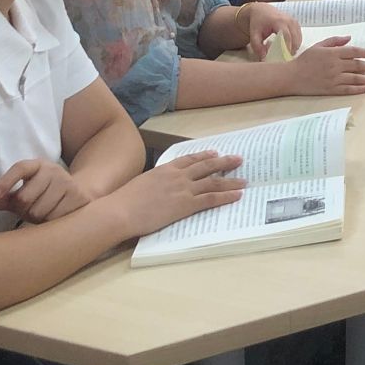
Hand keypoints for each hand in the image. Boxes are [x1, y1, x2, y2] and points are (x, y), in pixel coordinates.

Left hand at [0, 158, 90, 224]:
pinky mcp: (78, 198)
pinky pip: (54, 219)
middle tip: (30, 210)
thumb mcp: (23, 194)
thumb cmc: (43, 197)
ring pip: (39, 211)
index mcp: (38, 166)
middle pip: (24, 198)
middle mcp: (54, 171)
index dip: (4, 183)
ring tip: (45, 214)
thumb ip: (5, 198)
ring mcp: (68, 183)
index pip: (20, 168)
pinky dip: (51, 223)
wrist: (78, 195)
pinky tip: (55, 219)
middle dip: (23, 210)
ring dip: (37, 219)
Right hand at [107, 151, 245, 240]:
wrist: (120, 211)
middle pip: (206, 166)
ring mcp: (183, 190)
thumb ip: (154, 182)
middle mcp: (177, 176)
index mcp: (165, 169)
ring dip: (230, 180)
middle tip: (238, 159)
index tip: (215, 153)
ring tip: (244, 179)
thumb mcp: (141, 183)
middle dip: (224, 162)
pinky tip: (237, 195)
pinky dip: (226, 196)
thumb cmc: (124, 201)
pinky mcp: (185, 205)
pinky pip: (211, 198)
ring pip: (213, 181)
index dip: (204, 156)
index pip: (189, 159)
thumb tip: (158, 187)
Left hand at [241, 2, 301, 60]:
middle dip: (292, 49)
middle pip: (295, 37)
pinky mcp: (296, 23)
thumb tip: (264, 58)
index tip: (285, 56)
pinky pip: (299, 35)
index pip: (286, 35)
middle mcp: (288, 20)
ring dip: (295, 46)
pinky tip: (289, 47)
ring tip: (287, 53)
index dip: (287, 46)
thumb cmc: (258, 23)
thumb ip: (257, 47)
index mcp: (278, 21)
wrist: (261, 10)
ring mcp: (293, 21)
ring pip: (299, 37)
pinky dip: (296, 42)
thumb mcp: (254, 35)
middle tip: (286, 58)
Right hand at [288, 37, 364, 96]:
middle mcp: (335, 65)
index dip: (363, 52)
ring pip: (355, 78)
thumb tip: (349, 38)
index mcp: (332, 53)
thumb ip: (334, 41)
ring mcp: (334, 78)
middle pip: (356, 65)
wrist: (292, 76)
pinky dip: (358, 89)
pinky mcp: (331, 89)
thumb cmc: (304, 60)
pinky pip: (348, 89)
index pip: (353, 52)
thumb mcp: (318, 46)